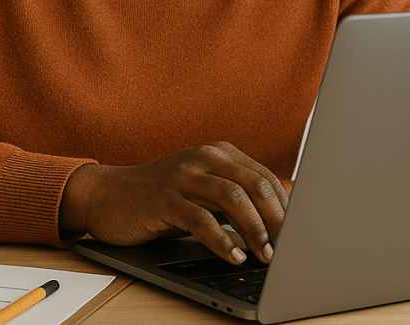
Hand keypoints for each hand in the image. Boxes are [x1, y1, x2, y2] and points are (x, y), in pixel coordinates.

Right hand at [61, 142, 291, 264]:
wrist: (110, 194)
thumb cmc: (163, 197)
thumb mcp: (203, 191)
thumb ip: (236, 198)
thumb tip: (282, 221)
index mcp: (219, 153)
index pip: (264, 177)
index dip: (286, 207)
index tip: (299, 235)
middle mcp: (203, 157)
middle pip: (253, 184)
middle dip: (276, 219)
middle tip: (288, 249)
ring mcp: (182, 175)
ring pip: (231, 197)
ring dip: (254, 229)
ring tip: (265, 256)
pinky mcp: (163, 198)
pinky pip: (200, 218)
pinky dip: (221, 240)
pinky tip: (233, 256)